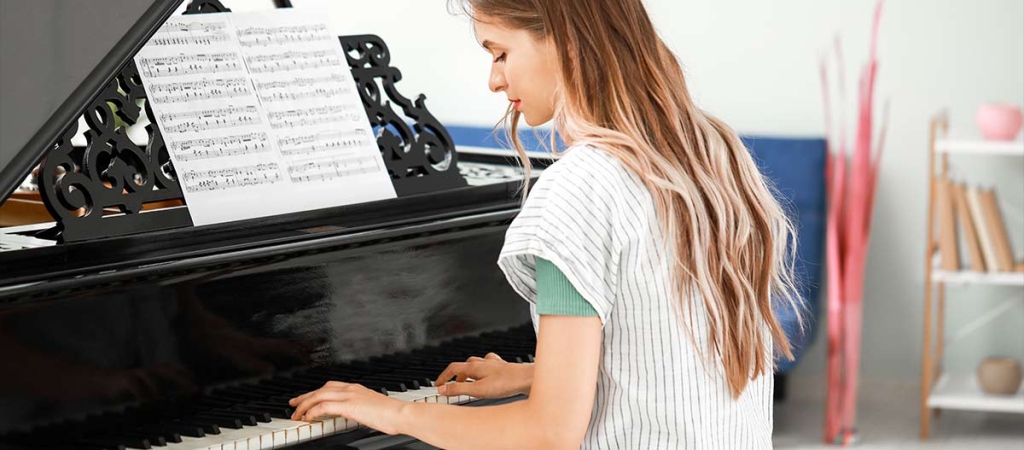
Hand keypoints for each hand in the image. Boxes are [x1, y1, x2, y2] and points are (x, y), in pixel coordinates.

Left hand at [289, 381, 405, 434]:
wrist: (400, 413)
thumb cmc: (391, 414)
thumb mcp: (372, 408)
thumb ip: (360, 408)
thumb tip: (354, 415)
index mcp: (356, 388)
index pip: (329, 386)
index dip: (315, 392)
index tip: (306, 399)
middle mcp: (350, 388)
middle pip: (320, 389)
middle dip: (304, 397)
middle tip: (293, 404)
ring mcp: (349, 395)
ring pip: (318, 396)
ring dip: (304, 406)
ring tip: (296, 415)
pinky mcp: (348, 405)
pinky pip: (323, 407)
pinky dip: (312, 411)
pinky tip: (308, 417)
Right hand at [434, 352, 533, 398]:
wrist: (527, 379)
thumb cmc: (506, 383)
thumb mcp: (478, 390)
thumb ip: (459, 390)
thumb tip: (443, 389)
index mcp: (474, 366)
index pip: (452, 368)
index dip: (443, 376)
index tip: (438, 384)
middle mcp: (483, 362)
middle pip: (463, 365)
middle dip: (456, 376)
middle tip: (452, 386)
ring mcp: (493, 364)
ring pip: (476, 364)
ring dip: (469, 372)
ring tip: (467, 382)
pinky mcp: (502, 367)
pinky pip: (489, 364)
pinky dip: (484, 369)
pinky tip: (487, 374)